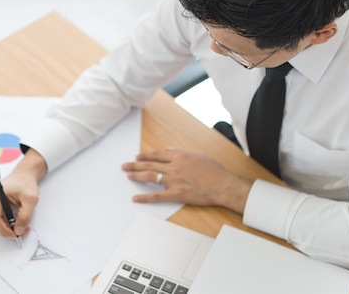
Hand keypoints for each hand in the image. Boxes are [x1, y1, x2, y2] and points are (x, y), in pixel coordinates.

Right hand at [0, 149, 47, 239]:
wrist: (24, 175)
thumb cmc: (26, 183)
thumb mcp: (31, 199)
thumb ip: (25, 216)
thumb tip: (18, 230)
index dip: (5, 230)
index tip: (16, 235)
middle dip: (6, 231)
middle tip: (21, 233)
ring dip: (6, 228)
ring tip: (20, 227)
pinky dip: (5, 223)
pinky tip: (15, 222)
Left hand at [121, 148, 252, 213]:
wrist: (223, 185)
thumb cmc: (214, 170)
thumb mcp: (198, 154)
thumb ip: (181, 151)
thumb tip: (169, 149)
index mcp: (179, 156)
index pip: (157, 155)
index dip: (145, 156)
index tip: (137, 157)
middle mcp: (174, 167)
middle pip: (150, 165)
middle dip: (135, 165)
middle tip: (125, 166)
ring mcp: (174, 181)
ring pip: (150, 177)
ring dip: (137, 176)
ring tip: (128, 175)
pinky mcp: (176, 194)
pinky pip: (157, 196)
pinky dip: (145, 197)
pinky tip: (136, 198)